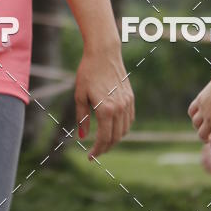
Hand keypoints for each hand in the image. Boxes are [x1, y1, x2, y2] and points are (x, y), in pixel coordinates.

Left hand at [74, 45, 134, 159]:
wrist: (104, 53)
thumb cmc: (88, 72)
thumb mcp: (80, 95)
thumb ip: (82, 118)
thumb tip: (82, 137)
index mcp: (105, 109)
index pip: (103, 139)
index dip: (97, 151)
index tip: (90, 157)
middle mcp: (119, 108)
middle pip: (115, 137)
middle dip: (105, 148)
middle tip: (95, 152)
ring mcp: (127, 103)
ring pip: (124, 130)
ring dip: (115, 139)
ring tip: (103, 142)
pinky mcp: (130, 97)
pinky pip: (129, 119)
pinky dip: (123, 128)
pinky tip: (114, 128)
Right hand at [188, 73, 210, 149]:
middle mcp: (210, 119)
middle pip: (201, 135)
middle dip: (205, 139)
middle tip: (208, 138)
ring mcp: (203, 109)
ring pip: (195, 124)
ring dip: (198, 128)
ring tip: (203, 127)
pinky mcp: (199, 100)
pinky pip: (191, 111)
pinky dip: (193, 115)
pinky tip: (198, 115)